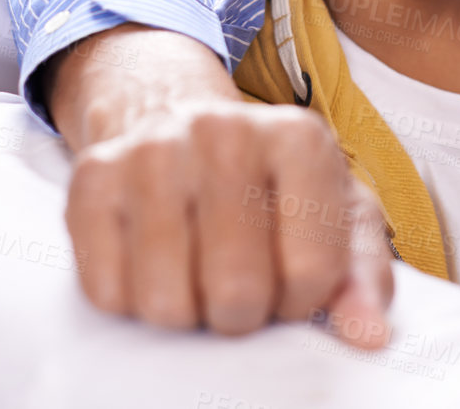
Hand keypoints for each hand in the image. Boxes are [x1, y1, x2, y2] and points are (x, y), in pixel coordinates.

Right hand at [49, 25, 393, 345]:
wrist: (177, 123)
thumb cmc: (270, 186)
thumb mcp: (335, 216)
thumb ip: (362, 278)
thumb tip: (368, 337)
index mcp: (298, 137)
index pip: (312, 273)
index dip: (301, 300)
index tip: (290, 277)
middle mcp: (223, 131)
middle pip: (236, 294)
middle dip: (241, 313)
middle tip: (239, 282)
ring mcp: (150, 152)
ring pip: (167, 305)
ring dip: (186, 311)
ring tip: (197, 270)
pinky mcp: (90, 180)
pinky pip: (108, 295)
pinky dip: (132, 299)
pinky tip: (153, 260)